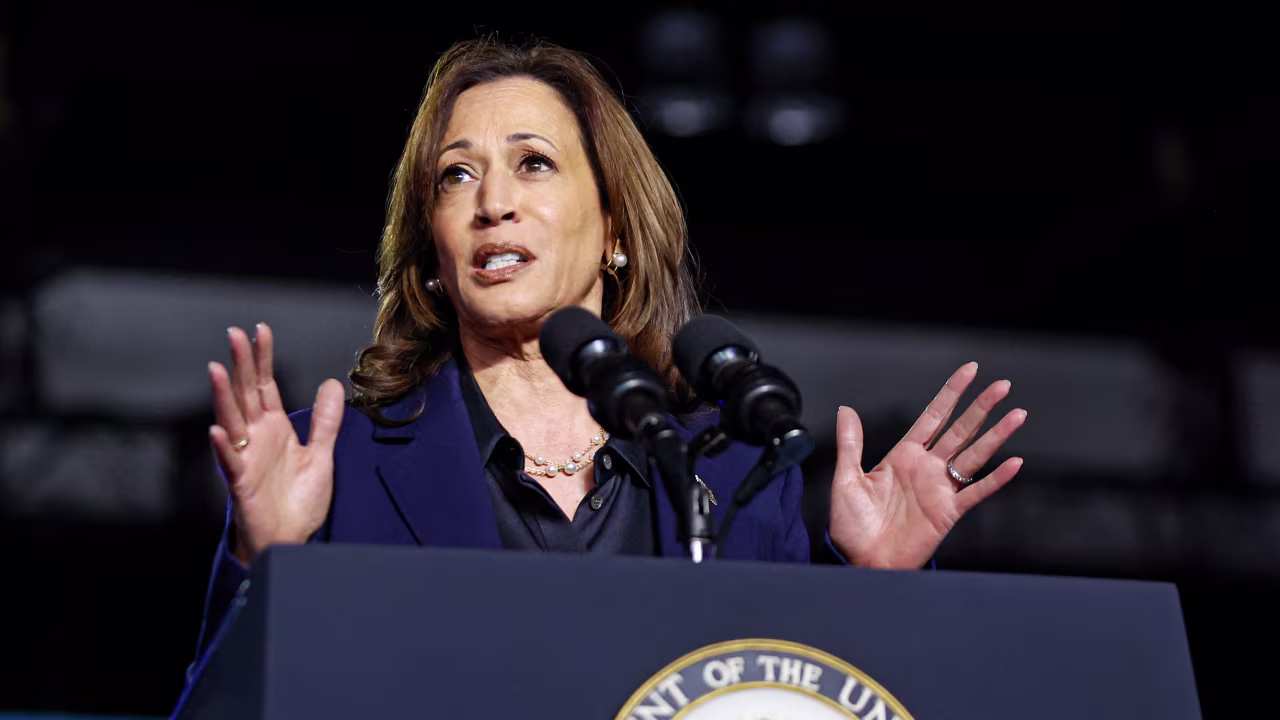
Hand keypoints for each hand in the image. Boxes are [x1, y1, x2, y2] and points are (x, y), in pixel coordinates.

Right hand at [208, 323, 344, 565]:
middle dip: (240, 365)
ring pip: (231, 421)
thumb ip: (325, 422)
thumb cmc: (298, 501)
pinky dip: (224, 447)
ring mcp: (246, 459)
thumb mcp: (321, 455)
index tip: (260, 330)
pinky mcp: (241, 484)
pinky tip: (218, 429)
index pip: (265, 385)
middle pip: (245, 394)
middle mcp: (256, 439)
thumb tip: (332, 383)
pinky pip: (230, 463)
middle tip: (234, 334)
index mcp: (274, 429)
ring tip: (217, 370)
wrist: (291, 539)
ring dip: (223, 397)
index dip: (262, 358)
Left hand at [828, 362, 1026, 568]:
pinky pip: (976, 492)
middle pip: (960, 430)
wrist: (860, 561)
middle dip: (981, 406)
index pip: (933, 416)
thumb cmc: (852, 526)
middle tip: (1002, 385)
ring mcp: (940, 489)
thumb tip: (845, 409)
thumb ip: (851, 443)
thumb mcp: (847, 479)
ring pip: (974, 455)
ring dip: (996, 435)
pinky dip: (996, 479)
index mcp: (903, 456)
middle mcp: (927, 468)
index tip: (970, 371)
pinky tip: (1014, 463)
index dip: (951, 393)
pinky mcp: (949, 512)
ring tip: (1017, 414)